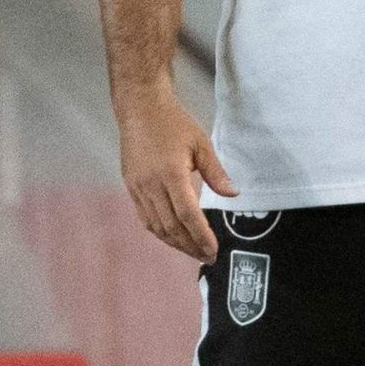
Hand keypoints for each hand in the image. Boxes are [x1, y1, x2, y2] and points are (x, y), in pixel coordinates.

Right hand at [117, 89, 233, 260]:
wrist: (140, 109)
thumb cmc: (174, 123)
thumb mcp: (201, 143)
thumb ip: (216, 173)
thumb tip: (233, 194)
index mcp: (170, 174)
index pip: (187, 215)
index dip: (201, 236)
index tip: (213, 250)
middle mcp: (151, 185)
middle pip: (171, 226)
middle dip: (190, 245)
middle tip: (207, 256)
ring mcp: (137, 188)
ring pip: (156, 225)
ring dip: (175, 242)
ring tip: (193, 251)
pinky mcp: (131, 187)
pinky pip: (145, 217)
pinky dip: (160, 230)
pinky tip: (173, 236)